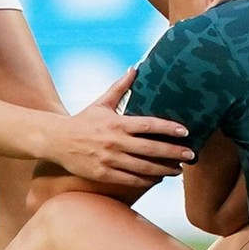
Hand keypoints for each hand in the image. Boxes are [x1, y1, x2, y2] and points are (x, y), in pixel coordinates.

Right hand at [44, 69, 194, 185]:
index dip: (169, 129)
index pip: (149, 125)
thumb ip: (120, 87)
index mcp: (117, 123)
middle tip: (191, 156)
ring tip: (178, 170)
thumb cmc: (82, 121)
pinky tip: (158, 178)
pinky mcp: (103, 174)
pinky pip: (130, 180)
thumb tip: (135, 68)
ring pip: (143, 167)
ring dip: (164, 170)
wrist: (57, 141)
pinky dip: (146, 180)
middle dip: (174, 153)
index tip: (186, 132)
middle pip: (151, 149)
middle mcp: (115, 142)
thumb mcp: (101, 103)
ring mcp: (109, 160)